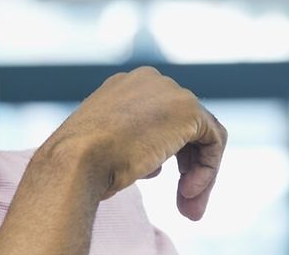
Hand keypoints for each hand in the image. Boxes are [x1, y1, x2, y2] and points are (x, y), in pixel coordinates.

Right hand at [37, 66, 227, 219]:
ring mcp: (169, 92)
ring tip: (188, 207)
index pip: (161, 117)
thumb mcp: (103, 149)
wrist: (74, 160)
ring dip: (200, 174)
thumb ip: (132, 147)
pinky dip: (207, 170)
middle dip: (188, 166)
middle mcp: (148, 81)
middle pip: (185, 125)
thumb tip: (156, 165)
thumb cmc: (79, 164)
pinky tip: (187, 192)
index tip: (160, 182)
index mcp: (124, 87)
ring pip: (202, 135)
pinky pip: (213, 141)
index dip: (168, 154)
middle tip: (185, 203)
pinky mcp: (188, 109)